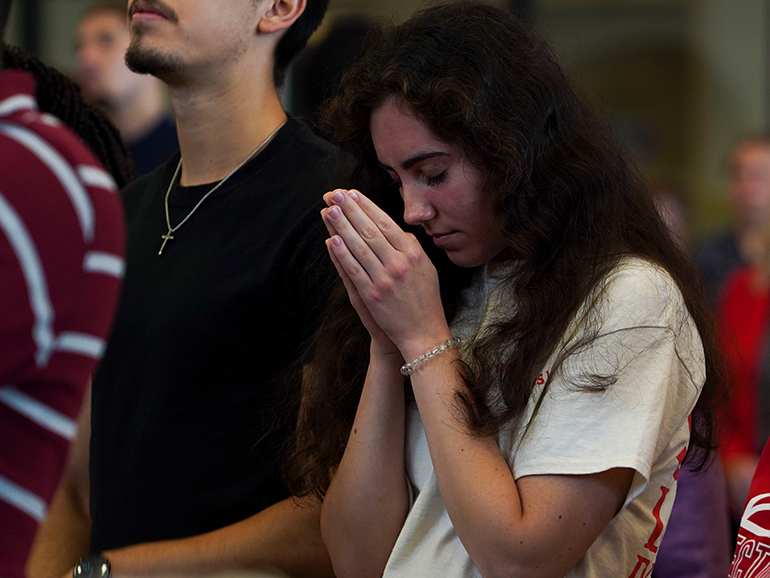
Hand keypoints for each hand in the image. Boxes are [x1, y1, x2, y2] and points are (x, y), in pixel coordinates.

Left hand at [320, 189, 451, 359]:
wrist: (424, 333)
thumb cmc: (425, 299)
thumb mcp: (426, 268)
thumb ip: (411, 247)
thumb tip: (397, 229)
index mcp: (413, 253)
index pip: (385, 223)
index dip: (367, 207)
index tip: (352, 194)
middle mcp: (399, 262)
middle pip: (369, 230)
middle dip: (350, 210)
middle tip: (335, 194)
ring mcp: (385, 279)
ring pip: (359, 246)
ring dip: (341, 226)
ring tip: (328, 210)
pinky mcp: (372, 295)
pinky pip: (354, 269)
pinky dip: (341, 254)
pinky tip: (331, 239)